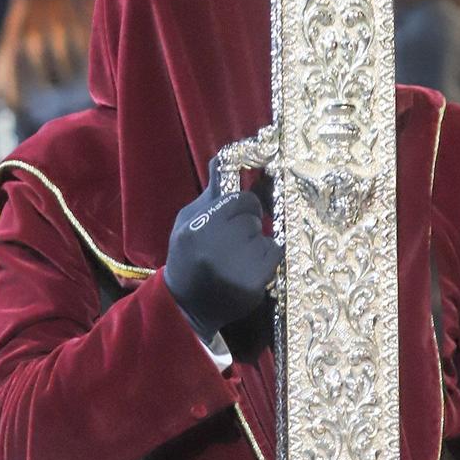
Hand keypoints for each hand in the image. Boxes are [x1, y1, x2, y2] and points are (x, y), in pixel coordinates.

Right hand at [164, 157, 282, 346]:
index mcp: (196, 228)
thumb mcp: (188, 221)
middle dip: (249, 224)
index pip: (238, 200)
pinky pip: (274, 254)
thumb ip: (212, 191)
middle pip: (252, 218)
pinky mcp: (251, 285)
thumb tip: (230, 153)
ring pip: (264, 236)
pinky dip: (267, 258)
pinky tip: (250, 268)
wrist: (185, 306)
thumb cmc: (187, 256)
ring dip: (257, 243)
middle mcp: (214, 247)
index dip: (242, 206)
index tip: (238, 214)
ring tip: (239, 258)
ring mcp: (234, 268)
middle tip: (235, 240)